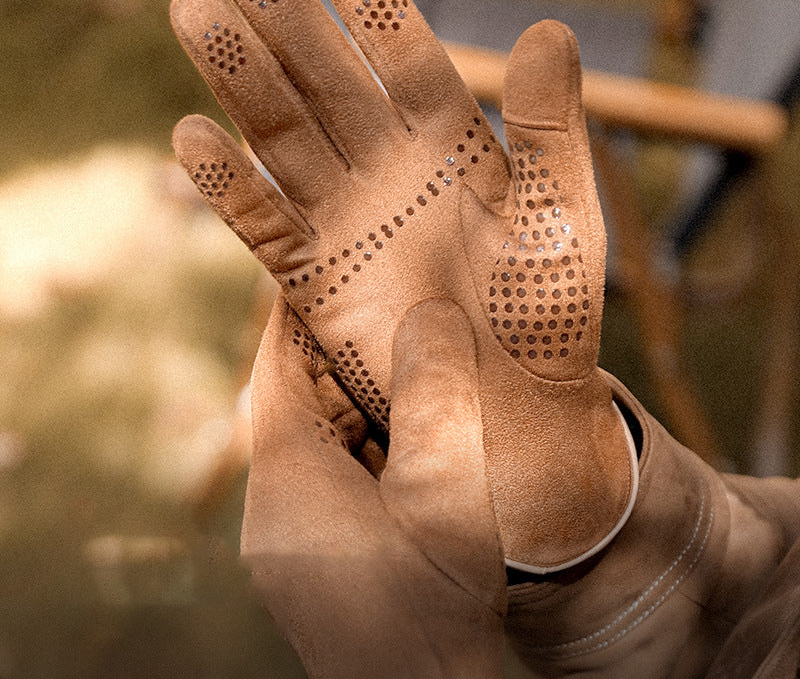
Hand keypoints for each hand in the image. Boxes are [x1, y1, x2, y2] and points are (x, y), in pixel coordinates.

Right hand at [170, 0, 636, 570]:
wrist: (513, 400)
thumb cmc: (548, 310)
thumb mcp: (562, 213)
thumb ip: (553, 129)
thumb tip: (551, 28)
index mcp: (448, 140)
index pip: (400, 45)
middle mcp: (386, 166)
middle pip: (325, 77)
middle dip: (281, 11)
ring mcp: (345, 218)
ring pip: (282, 134)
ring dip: (239, 78)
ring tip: (194, 11)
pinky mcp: (314, 277)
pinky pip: (263, 225)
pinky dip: (229, 189)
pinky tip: (192, 139)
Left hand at [241, 296, 505, 678]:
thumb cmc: (433, 611)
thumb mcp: (446, 495)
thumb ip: (435, 398)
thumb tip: (428, 316)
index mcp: (289, 480)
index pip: (278, 369)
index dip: (298, 313)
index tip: (329, 264)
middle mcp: (276, 504)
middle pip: (299, 400)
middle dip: (344, 352)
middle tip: (393, 306)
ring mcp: (294, 533)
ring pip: (319, 437)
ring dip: (361, 400)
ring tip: (413, 360)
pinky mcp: (317, 552)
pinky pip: (334, 473)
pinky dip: (367, 441)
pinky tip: (415, 433)